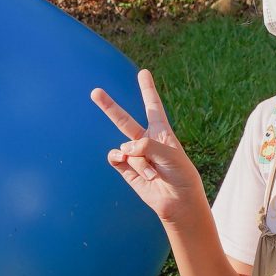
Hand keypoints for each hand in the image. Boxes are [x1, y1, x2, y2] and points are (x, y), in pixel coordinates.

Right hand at [91, 69, 204, 221]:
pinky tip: (125, 161)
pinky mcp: (126, 170)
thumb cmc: (181, 175)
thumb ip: (146, 145)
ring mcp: (134, 155)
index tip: (143, 73)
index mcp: (161, 132)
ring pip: (125, 148)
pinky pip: (115, 158)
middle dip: (109, 107)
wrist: (178, 202)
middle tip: (95, 92)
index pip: (152, 107)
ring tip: (152, 174)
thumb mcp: (170, 154)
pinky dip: (119, 159)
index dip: (147, 90)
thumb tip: (123, 149)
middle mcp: (145, 141)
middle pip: (124, 120)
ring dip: (138, 161)